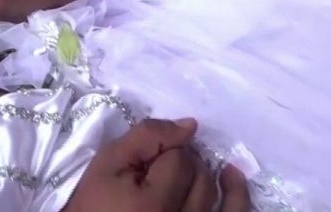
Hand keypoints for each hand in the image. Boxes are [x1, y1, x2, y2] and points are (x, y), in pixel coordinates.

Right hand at [63, 118, 249, 211]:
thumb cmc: (93, 203)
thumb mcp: (107, 164)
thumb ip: (145, 138)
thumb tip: (190, 126)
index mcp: (153, 205)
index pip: (179, 160)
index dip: (166, 150)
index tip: (148, 157)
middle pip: (200, 178)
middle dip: (186, 161)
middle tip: (163, 164)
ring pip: (220, 199)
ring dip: (213, 174)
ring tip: (206, 163)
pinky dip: (238, 198)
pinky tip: (232, 178)